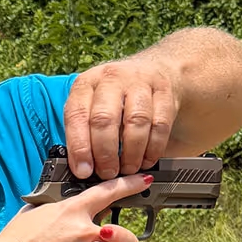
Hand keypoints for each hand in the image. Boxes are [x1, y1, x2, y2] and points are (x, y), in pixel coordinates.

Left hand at [64, 57, 179, 179]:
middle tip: (108, 173)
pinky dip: (153, 148)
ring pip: (135, 122)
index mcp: (86, 84)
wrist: (152, 68)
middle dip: (105, 153)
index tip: (84, 171)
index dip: (79, 148)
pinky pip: (159, 124)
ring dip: (131, 153)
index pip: (76, 116)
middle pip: (104, 119)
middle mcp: (112, 79)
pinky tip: (146, 160)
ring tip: (127, 169)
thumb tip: (81, 168)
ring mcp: (140, 82)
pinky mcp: (164, 91)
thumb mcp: (91, 104)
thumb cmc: (114, 96)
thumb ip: (83, 131)